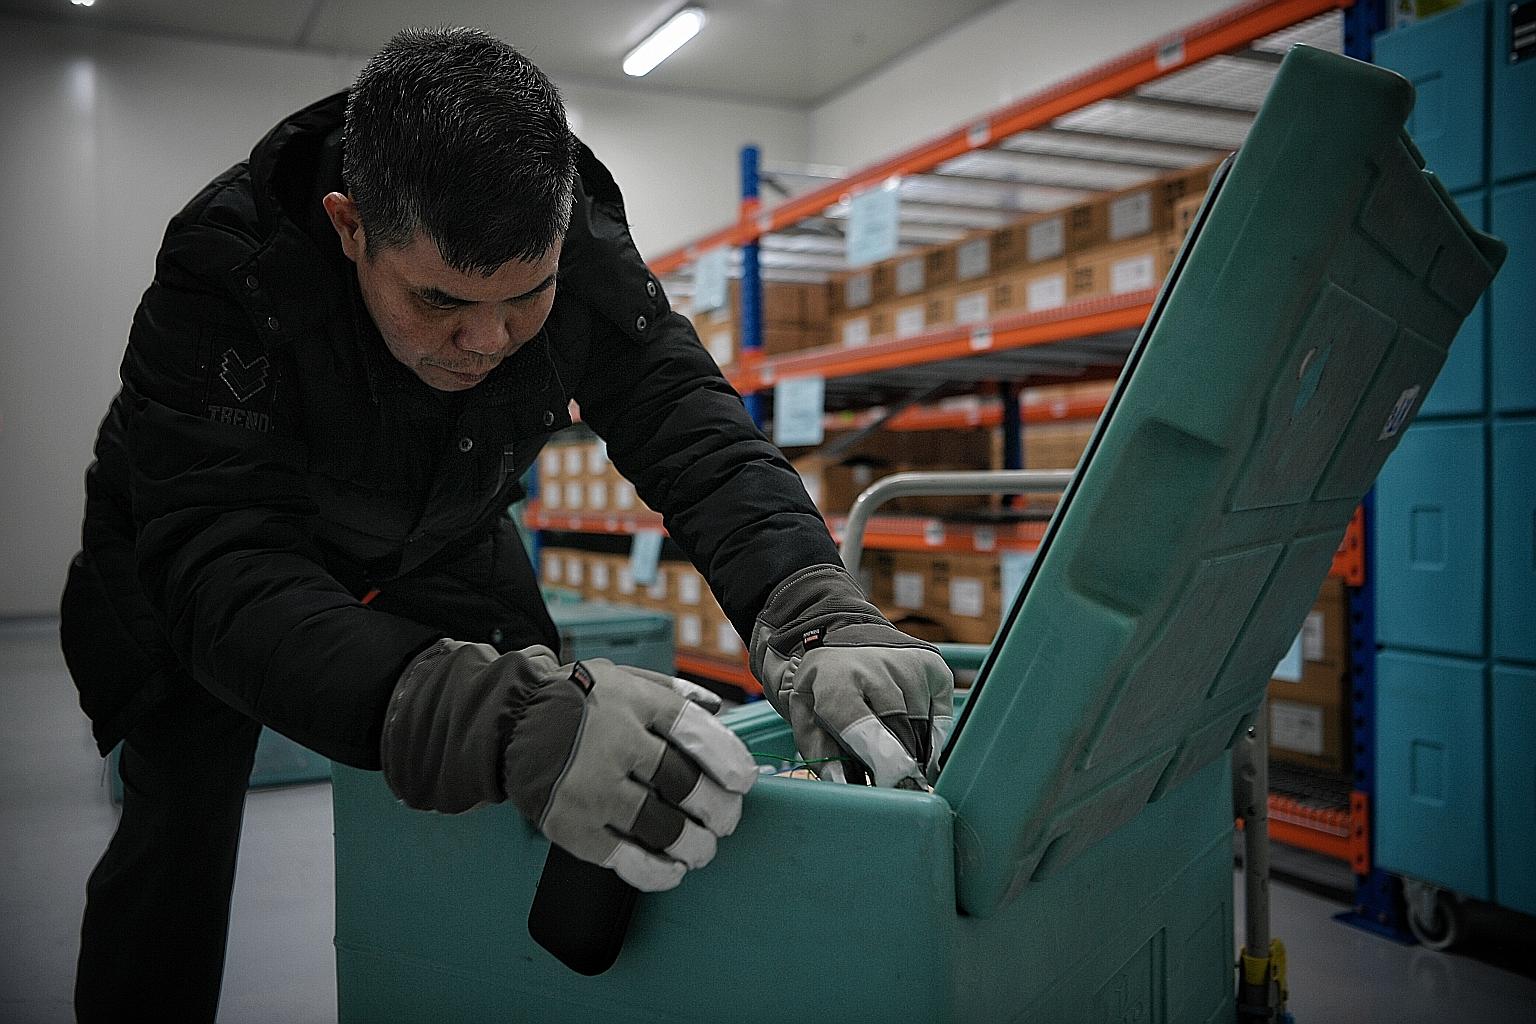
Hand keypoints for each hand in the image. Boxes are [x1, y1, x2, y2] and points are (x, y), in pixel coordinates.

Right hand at [381, 641, 756, 890]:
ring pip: (661, 828)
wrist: (512, 723)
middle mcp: (614, 746)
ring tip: (703, 848)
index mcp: (633, 705)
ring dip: (694, 845)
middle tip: (725, 819)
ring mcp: (592, 790)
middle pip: (685, 787)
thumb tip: (721, 709)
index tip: (743, 781)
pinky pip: (626, 860)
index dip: (728, 761)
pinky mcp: (573, 827)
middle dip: (718, 810)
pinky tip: (673, 870)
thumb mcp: (624, 679)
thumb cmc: (580, 701)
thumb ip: (673, 692)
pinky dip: (658, 872)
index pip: (696, 734)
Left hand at [749, 565, 953, 787]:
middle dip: (899, 765)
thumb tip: (843, 783)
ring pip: (922, 728)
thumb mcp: (805, 714)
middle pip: (900, 730)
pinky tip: (911, 732)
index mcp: (837, 680)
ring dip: (911, 749)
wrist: (839, 630)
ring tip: (892, 748)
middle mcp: (876, 667)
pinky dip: (930, 735)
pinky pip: (941, 718)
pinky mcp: (933, 666)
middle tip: (894, 783)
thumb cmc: (823, 684)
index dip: (879, 760)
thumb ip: (821, 752)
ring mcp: (909, 664)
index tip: (889, 783)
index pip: (863, 725)